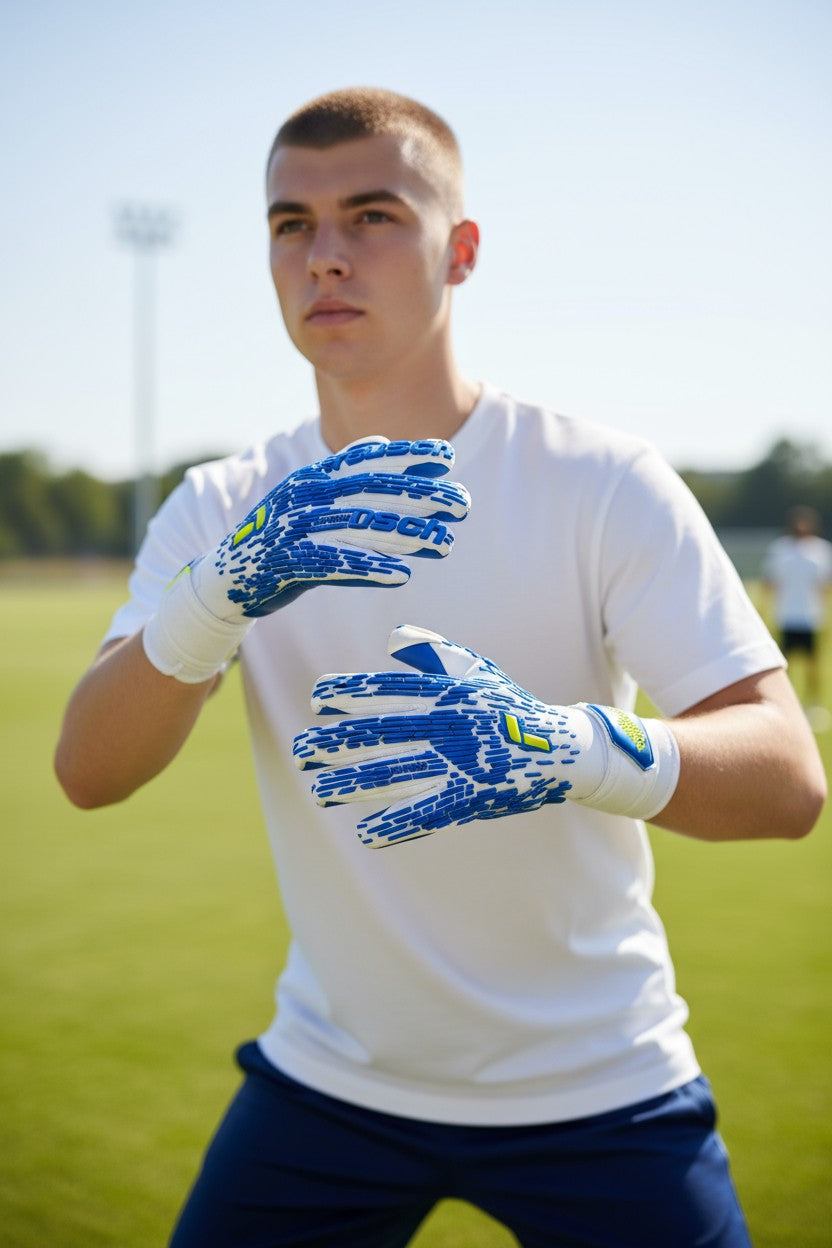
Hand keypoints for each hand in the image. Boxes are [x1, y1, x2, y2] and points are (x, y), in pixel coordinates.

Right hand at [143, 442, 468, 683]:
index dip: (406, 456)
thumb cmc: (278, 540)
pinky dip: (369, 566)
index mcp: (310, 477)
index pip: (366, 460)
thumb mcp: (308, 500)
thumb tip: (383, 444)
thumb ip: (344, 476)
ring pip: (359, 525)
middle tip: (463, 502)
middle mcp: (302, 496)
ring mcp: (292, 528)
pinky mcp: (285, 563)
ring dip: (407, 533)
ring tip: (446, 543)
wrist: (222, 579)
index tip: (447, 456)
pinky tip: (403, 573)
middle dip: (421, 494)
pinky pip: (334, 563)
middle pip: (371, 489)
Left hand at [293, 626, 678, 845]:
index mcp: (448, 693)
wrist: (561, 748)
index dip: (351, 694)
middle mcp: (450, 725)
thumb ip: (435, 654)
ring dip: (354, 785)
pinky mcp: (474, 798)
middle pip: (382, 733)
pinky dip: (398, 826)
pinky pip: (429, 813)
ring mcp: (462, 763)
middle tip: (300, 752)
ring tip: (319, 792)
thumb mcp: (477, 671)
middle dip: (337, 742)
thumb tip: (394, 637)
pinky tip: (366, 836)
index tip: (316, 700)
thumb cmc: (510, 706)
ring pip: (397, 774)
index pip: (389, 690)